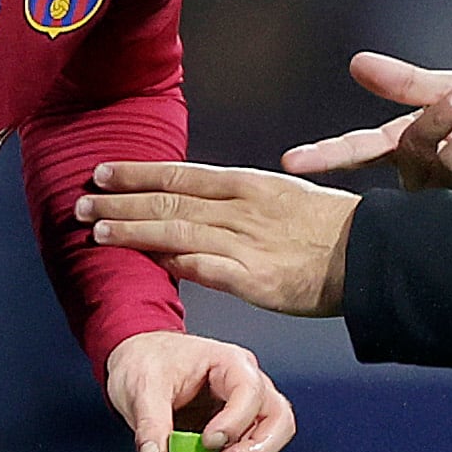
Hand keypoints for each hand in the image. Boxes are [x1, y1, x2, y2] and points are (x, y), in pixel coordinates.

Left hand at [82, 163, 358, 317]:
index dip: (137, 173)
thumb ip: (239, 202)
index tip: (102, 172)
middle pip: (169, 202)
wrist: (370, 256)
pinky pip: (205, 269)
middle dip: (121, 202)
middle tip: (81, 202)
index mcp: (248, 184)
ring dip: (133, 231)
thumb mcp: (282, 197)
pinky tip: (146, 262)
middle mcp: (241, 208)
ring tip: (97, 232)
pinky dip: (173, 263)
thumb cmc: (328, 227)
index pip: (181, 174)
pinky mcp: (255, 278)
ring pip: (177, 231)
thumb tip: (198, 205)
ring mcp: (246, 243)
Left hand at [102, 328, 297, 451]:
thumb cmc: (148, 359)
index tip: (208, 442)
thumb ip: (149, 423)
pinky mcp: (231, 437)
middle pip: (278, 421)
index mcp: (229, 363)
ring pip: (261, 449)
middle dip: (255, 451)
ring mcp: (243, 413)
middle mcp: (245, 387)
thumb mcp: (141, 386)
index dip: (235, 421)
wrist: (139, 360)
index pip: (251, 391)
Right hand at [281, 52, 451, 195]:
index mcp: (403, 148)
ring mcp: (450, 199)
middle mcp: (420, 179)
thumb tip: (357, 63)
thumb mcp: (448, 86)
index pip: (358, 153)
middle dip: (438, 120)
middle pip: (415, 152)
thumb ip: (405, 82)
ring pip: (450, 167)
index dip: (325, 157)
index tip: (292, 163)